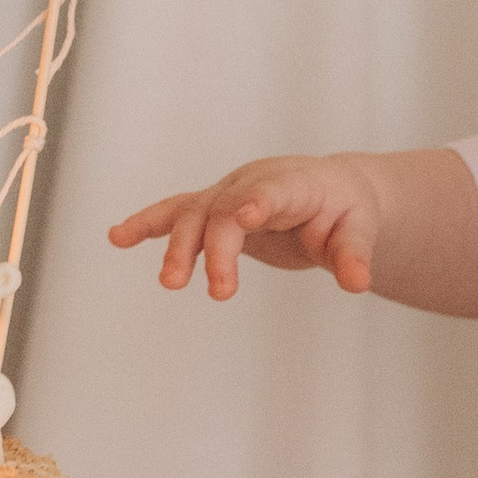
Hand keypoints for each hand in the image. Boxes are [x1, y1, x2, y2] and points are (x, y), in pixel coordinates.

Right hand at [110, 157, 385, 298]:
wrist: (331, 192)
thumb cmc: (346, 211)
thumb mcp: (360, 231)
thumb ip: (354, 255)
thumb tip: (359, 283)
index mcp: (293, 185)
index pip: (270, 192)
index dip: (255, 202)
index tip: (243, 216)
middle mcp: (252, 185)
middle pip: (224, 211)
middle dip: (217, 250)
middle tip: (221, 292)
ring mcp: (227, 195)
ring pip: (194, 214)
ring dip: (178, 247)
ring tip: (171, 282)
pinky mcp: (212, 210)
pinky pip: (175, 213)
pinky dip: (146, 224)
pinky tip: (116, 237)